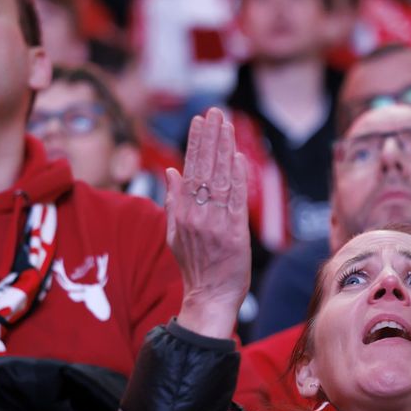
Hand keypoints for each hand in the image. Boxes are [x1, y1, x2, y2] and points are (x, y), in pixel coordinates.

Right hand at [166, 108, 250, 338]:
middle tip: (214, 111)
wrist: (209, 298)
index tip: (199, 120)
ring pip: (220, 179)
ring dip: (224, 149)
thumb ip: (173, 201)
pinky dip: (237, 177)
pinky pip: (236, 200)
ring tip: (226, 124)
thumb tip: (172, 171)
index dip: (195, 143)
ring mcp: (216, 224)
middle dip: (210, 137)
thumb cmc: (195, 267)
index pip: (189, 169)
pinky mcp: (234, 234)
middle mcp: (197, 215)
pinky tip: (238, 156)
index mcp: (182, 213)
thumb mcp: (174, 234)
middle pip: (204, 168)